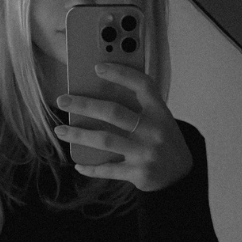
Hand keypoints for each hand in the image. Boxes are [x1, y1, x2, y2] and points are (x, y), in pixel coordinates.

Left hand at [53, 63, 193, 192]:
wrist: (180, 174)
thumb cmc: (162, 140)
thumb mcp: (159, 119)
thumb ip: (137, 108)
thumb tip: (97, 96)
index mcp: (159, 111)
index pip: (141, 85)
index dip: (120, 73)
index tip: (97, 67)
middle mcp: (153, 130)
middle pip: (113, 112)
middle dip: (84, 104)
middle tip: (62, 101)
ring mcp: (145, 152)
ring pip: (105, 140)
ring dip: (78, 135)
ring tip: (60, 130)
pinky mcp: (138, 173)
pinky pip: (108, 169)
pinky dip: (90, 168)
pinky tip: (78, 164)